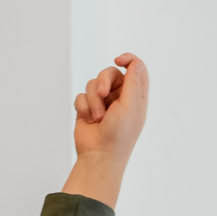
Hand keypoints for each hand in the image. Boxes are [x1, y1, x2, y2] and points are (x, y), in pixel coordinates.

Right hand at [63, 53, 147, 205]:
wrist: (99, 156)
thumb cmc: (118, 134)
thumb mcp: (130, 105)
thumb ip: (133, 81)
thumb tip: (134, 61)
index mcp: (135, 96)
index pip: (135, 68)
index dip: (128, 59)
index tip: (119, 60)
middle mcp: (119, 97)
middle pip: (110, 72)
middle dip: (104, 80)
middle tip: (103, 93)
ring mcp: (102, 103)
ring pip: (93, 83)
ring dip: (94, 99)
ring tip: (97, 117)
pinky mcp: (87, 108)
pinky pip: (81, 95)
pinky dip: (84, 107)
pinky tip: (88, 119)